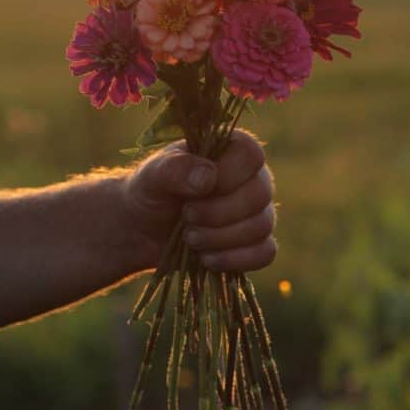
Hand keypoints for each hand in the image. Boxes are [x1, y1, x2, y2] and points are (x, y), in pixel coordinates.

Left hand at [124, 130, 275, 271]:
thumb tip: (208, 178)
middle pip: (260, 194)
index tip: (198, 191)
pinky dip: (234, 260)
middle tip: (186, 216)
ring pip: (261, 227)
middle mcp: (252, 177)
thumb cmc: (151, 192)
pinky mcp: (256, 244)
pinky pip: (265, 253)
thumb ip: (175, 169)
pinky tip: (206, 258)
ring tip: (190, 238)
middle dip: (218, 213)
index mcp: (231, 149)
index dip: (228, 176)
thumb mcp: (153, 176)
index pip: (251, 155)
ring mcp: (258, 212)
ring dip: (220, 238)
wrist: (144, 230)